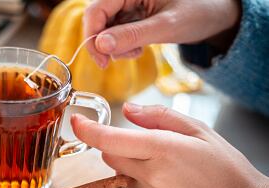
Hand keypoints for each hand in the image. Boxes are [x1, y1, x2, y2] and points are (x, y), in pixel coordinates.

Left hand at [71, 103, 268, 187]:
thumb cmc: (226, 169)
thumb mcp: (199, 131)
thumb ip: (160, 116)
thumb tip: (130, 110)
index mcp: (162, 149)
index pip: (110, 139)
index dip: (88, 130)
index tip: (76, 122)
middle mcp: (150, 176)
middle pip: (109, 155)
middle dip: (118, 146)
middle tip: (147, 146)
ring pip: (121, 174)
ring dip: (132, 167)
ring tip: (168, 170)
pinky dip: (142, 186)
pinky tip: (169, 187)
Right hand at [83, 0, 240, 66]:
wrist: (216, 15)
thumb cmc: (199, 12)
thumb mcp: (166, 26)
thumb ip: (132, 35)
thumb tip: (101, 46)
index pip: (95, 11)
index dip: (92, 36)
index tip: (101, 60)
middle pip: (97, 21)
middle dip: (104, 44)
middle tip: (115, 61)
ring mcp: (127, 5)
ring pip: (104, 30)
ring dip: (115, 47)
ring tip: (137, 51)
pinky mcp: (131, 16)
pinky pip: (115, 33)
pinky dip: (122, 46)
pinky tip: (138, 47)